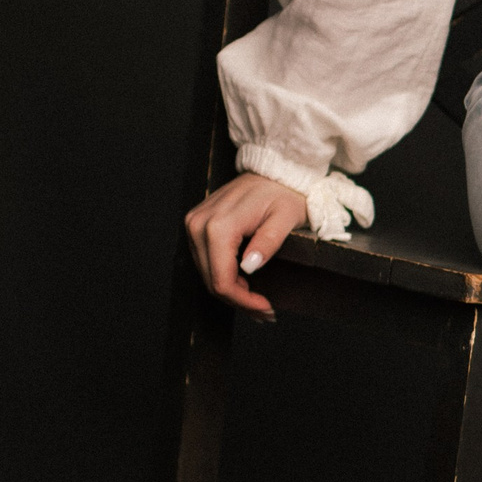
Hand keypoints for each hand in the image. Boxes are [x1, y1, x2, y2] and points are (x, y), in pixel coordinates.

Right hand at [185, 173, 308, 317]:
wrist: (274, 170)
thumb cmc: (284, 193)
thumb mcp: (286, 218)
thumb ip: (268, 242)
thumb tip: (248, 268)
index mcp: (219, 224)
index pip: (221, 279)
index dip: (243, 301)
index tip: (267, 309)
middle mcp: (199, 224)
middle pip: (211, 280)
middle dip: (238, 301)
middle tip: (265, 311)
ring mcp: (194, 223)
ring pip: (206, 273)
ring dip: (231, 291)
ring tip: (258, 301)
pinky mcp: (196, 224)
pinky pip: (206, 259)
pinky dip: (224, 275)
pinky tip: (244, 284)